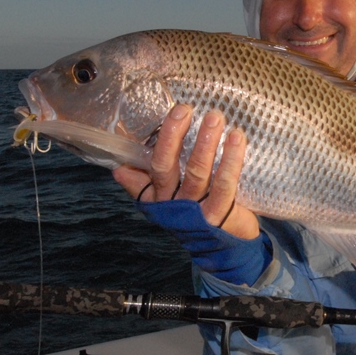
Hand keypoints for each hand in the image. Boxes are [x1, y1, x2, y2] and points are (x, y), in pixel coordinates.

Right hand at [112, 104, 259, 240]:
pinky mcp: (218, 215)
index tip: (171, 113)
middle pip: (167, 166)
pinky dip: (231, 159)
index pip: (151, 164)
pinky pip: (224, 184)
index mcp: (157, 194)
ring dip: (205, 142)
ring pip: (197, 172)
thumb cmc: (197, 211)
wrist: (226, 246)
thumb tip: (119, 168)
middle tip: (185, 109)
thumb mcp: (170, 197)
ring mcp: (194, 210)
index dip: (158, 140)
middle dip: (174, 135)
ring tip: (215, 117)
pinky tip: (236, 138)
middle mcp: (171, 203)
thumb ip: (145, 183)